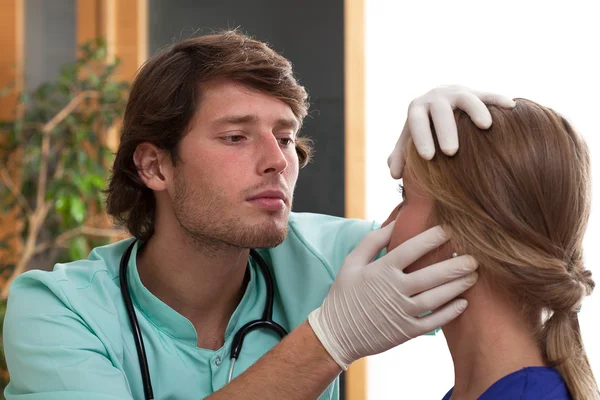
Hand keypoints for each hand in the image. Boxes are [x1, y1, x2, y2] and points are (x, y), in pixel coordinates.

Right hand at [308, 223, 477, 369]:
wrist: (336, 334)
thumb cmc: (344, 295)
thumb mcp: (351, 262)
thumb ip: (372, 241)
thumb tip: (395, 223)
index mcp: (381, 270)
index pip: (412, 249)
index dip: (433, 237)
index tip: (450, 229)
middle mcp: (395, 290)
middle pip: (432, 274)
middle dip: (456, 264)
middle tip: (475, 256)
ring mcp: (402, 313)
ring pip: (437, 297)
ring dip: (458, 285)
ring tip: (473, 275)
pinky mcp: (406, 331)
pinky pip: (434, 321)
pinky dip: (450, 312)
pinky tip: (463, 302)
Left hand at [387, 85, 515, 178]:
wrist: (438, 103)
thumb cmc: (423, 131)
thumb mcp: (408, 142)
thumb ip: (399, 157)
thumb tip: (394, 174)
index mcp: (417, 108)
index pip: (416, 122)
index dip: (421, 138)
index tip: (428, 157)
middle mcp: (437, 97)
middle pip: (440, 111)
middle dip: (446, 130)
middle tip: (451, 152)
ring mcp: (458, 93)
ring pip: (466, 98)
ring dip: (476, 110)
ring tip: (486, 126)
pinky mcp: (477, 92)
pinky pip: (489, 94)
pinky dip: (499, 99)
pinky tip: (510, 107)